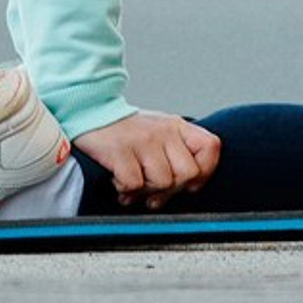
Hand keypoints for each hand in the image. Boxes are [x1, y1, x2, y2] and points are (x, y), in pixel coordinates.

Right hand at [73, 110, 221, 210]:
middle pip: (188, 174)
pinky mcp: (121, 151)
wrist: (92, 112)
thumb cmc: (128, 131)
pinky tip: (119, 181)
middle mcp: (164, 131)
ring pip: (162, 183)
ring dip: (146, 191)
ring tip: (134, 181)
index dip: (205, 172)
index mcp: (177, 126)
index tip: (188, 183)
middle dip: (171, 189)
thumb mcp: (160, 134)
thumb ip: (178, 154)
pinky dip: (126, 190)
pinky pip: (134, 184)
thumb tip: (190, 188)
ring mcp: (143, 140)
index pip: (211, 148)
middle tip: (153, 187)